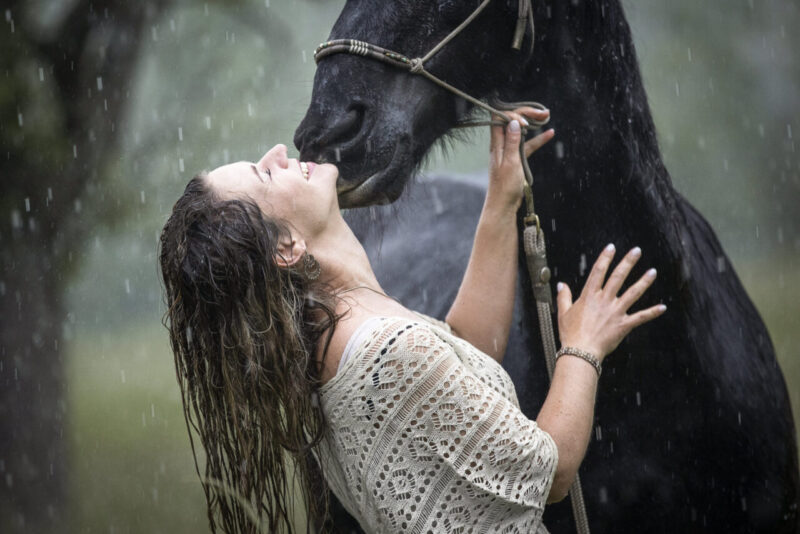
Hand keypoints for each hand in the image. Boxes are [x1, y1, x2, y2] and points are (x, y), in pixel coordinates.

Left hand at [488, 107, 554, 210]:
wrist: (504, 205)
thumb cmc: (505, 187)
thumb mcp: (510, 162)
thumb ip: (512, 142)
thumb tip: (513, 122)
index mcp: (496, 144)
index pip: (501, 118)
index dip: (514, 115)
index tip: (526, 123)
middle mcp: (501, 145)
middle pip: (512, 121)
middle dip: (526, 114)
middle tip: (543, 112)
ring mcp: (509, 151)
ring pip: (521, 131)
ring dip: (533, 123)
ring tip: (547, 116)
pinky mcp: (516, 159)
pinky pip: (527, 145)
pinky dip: (538, 139)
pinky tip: (550, 133)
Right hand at [556, 244, 666, 360]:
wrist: (581, 352)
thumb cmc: (570, 334)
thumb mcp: (563, 313)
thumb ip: (563, 297)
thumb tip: (561, 285)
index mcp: (589, 296)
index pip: (598, 271)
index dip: (605, 258)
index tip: (611, 247)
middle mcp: (604, 301)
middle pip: (618, 277)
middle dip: (628, 262)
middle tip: (637, 251)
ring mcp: (615, 312)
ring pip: (632, 293)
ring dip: (644, 282)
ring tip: (653, 272)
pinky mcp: (623, 325)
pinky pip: (640, 317)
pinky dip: (652, 312)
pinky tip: (662, 307)